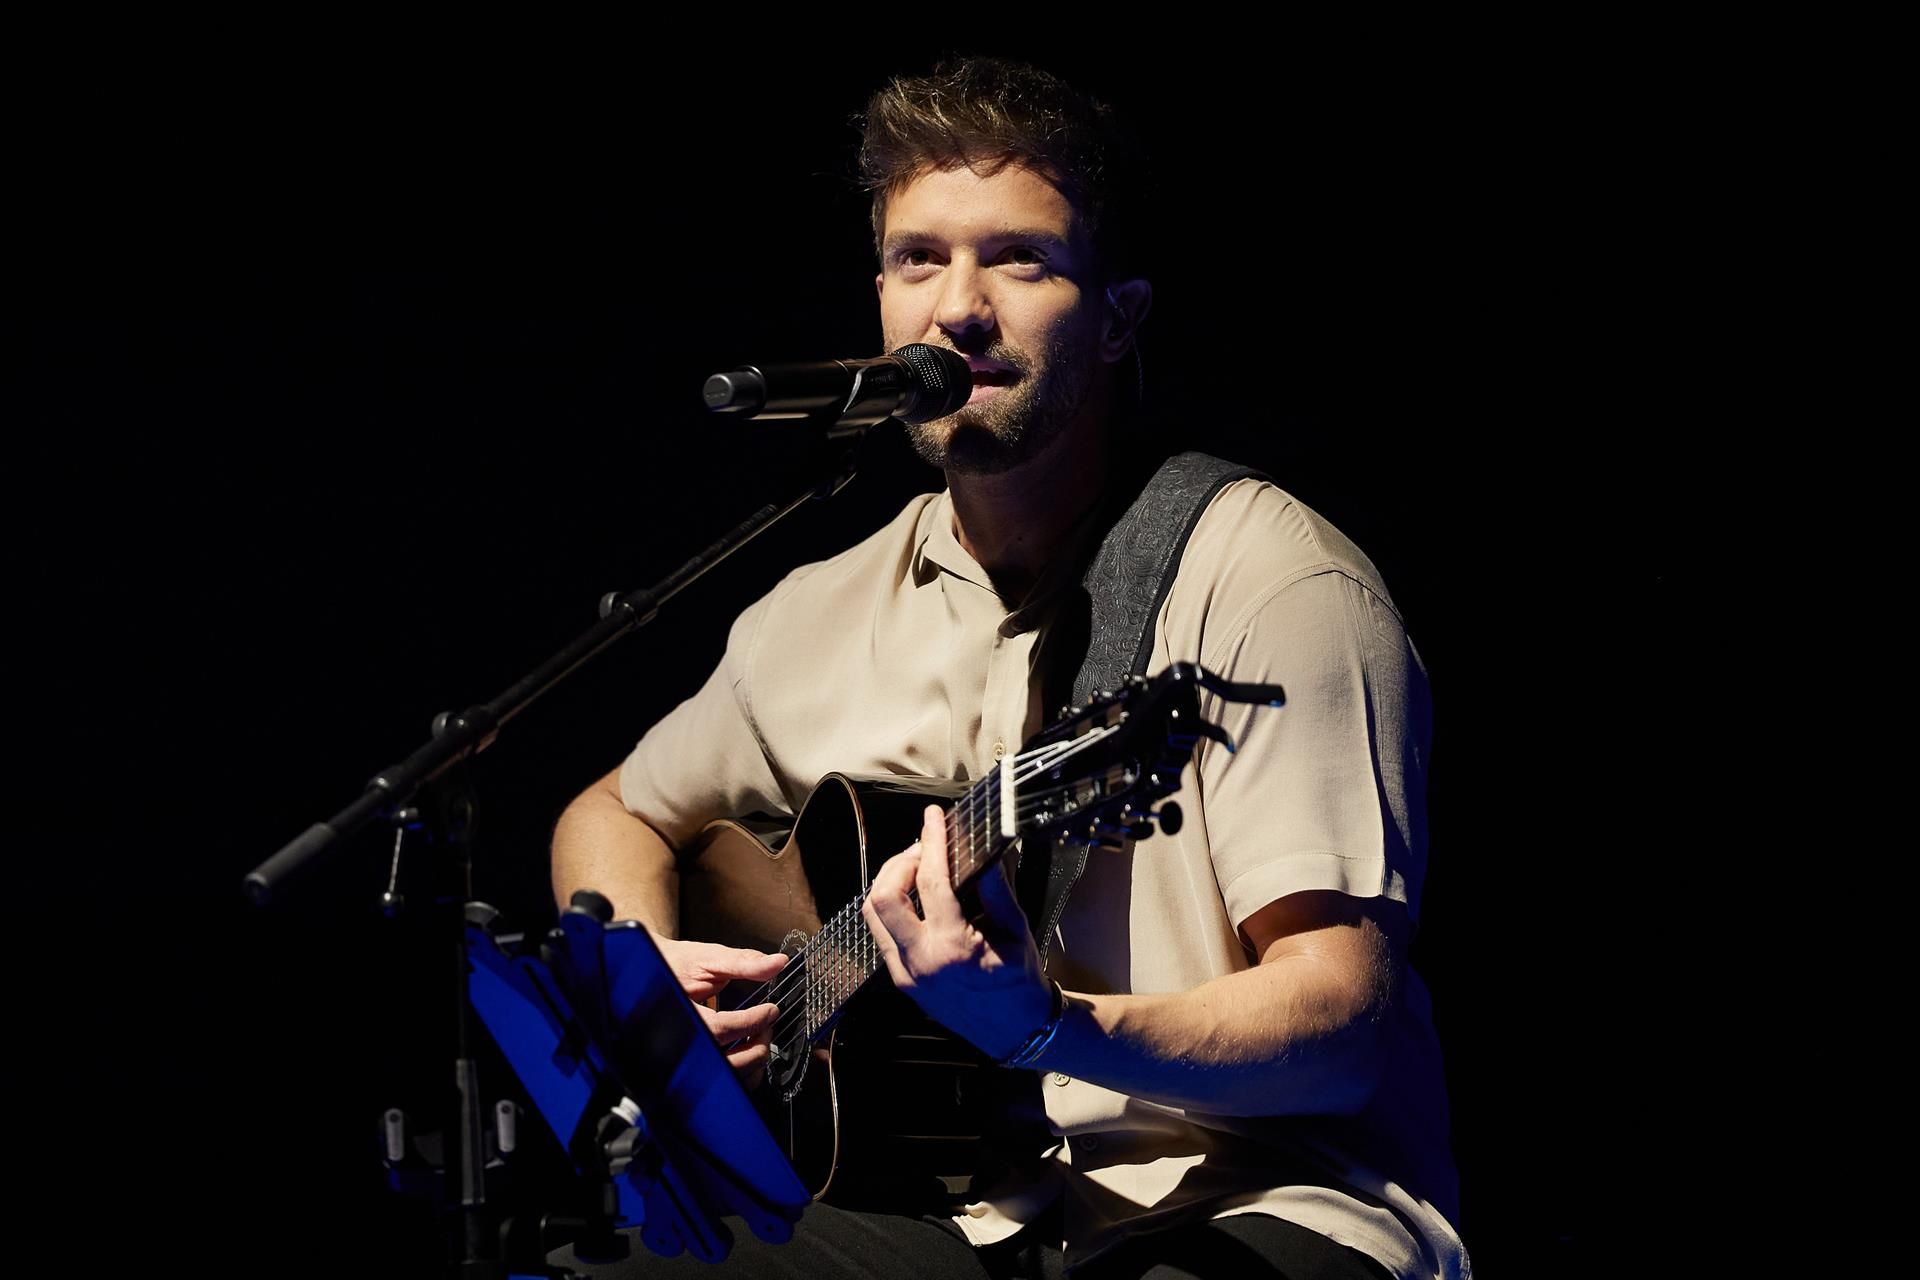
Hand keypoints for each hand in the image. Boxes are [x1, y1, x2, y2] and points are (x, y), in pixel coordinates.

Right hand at [653, 934, 787, 1085]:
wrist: (651, 974)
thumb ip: (743, 962)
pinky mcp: (692, 1064)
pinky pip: (720, 1080)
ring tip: (759, 1036)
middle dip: (757, 1048)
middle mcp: (678, 1042)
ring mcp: (684, 1057)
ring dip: (752, 1063)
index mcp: (678, 1014)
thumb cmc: (674, 965)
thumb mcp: (708, 957)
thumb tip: (777, 963)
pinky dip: (742, 1072)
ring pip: (724, 1079)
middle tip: (768, 1025)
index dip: (751, 1022)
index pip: (718, 1029)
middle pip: (723, 1064)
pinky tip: (748, 1050)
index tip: (770, 1011)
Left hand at [861, 805, 1053, 1060]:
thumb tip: (982, 846)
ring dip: (890, 883)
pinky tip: (917, 897)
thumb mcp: (1016, 929)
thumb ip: (996, 886)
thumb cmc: (1021, 980)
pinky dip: (894, 908)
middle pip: (883, 897)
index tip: (933, 817)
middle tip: (925, 848)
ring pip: (873, 916)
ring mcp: (905, 974)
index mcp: (952, 948)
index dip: (931, 841)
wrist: (1016, 1032)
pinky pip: (882, 934)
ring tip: (919, 868)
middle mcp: (919, 961)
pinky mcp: (901, 980)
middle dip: (899, 862)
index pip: (931, 881)